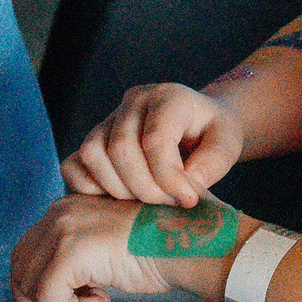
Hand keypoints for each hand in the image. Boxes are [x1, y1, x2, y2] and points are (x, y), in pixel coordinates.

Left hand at [11, 196, 191, 301]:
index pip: (27, 248)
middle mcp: (60, 211)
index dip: (28, 282)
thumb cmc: (159, 247)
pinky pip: (51, 298)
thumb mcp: (106, 244)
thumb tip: (46, 291)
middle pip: (20, 264)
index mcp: (67, 206)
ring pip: (33, 285)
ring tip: (97, 301)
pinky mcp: (71, 252)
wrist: (186, 240)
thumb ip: (78, 255)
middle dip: (30, 299)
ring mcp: (64, 229)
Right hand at [63, 83, 244, 206]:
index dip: (169, 178)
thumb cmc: (211, 133)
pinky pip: (73, 163)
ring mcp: (109, 118)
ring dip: (118, 189)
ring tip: (146, 202)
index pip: (155, 139)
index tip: (188, 200)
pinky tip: (117, 199)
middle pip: (120, 149)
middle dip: (145, 188)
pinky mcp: (94, 139)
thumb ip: (214, 161)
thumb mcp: (228, 142)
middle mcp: (133, 101)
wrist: (197, 124)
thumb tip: (188, 183)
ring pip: (92, 154)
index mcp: (168, 97)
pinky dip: (88, 187)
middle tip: (168, 204)